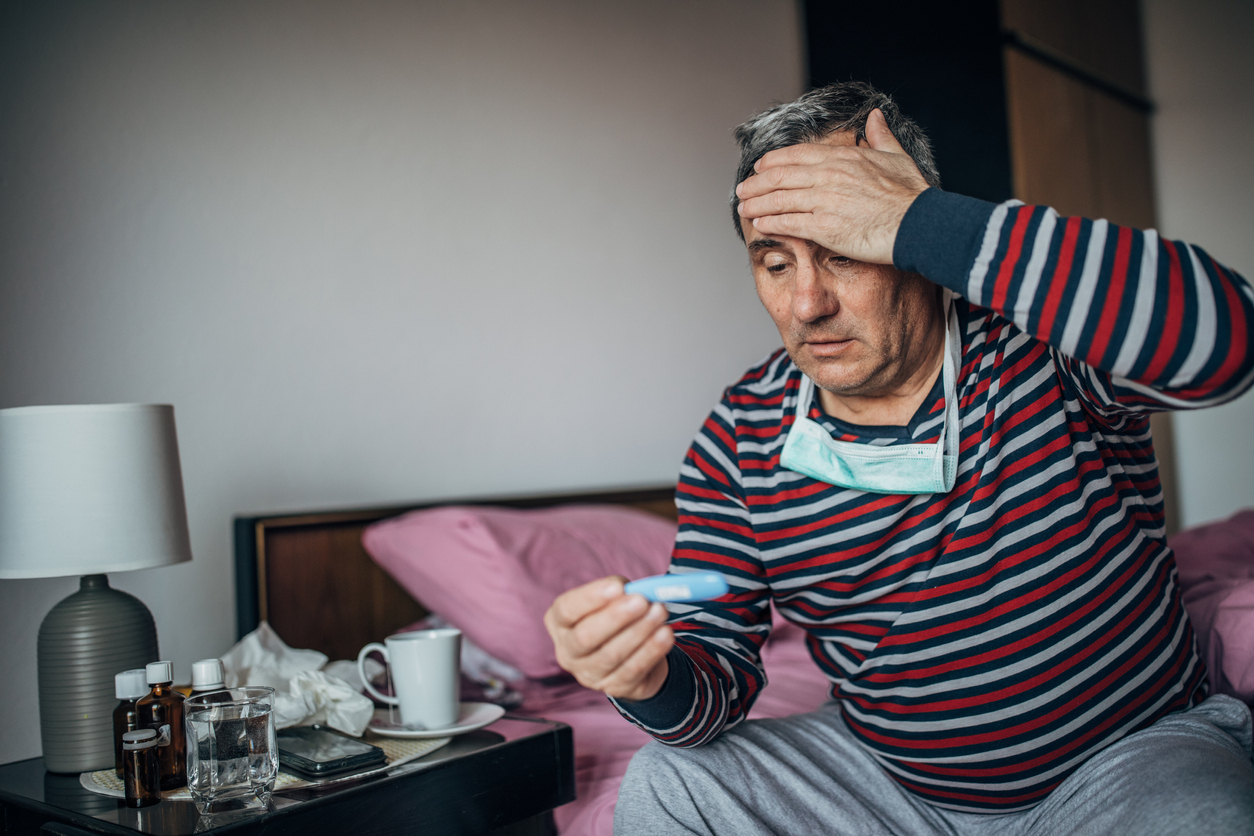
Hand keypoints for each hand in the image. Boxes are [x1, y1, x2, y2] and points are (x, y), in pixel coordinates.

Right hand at [544, 576, 673, 700]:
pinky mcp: (613, 688)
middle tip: (642, 601)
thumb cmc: (617, 617)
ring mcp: (587, 674)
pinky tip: (665, 634)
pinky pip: (632, 670)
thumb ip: (619, 592)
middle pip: (585, 637)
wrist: (631, 654)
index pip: (567, 610)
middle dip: (616, 617)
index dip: (591, 598)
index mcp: (559, 622)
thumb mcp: (612, 600)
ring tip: (660, 612)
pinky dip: (651, 651)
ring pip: (611, 655)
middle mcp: (567, 651)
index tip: (617, 587)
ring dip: (639, 632)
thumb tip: (635, 591)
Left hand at [735, 108, 929, 264]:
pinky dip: (771, 222)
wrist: (919, 224)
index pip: (798, 155)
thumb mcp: (897, 157)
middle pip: (781, 176)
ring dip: (757, 203)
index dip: (774, 161)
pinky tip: (759, 223)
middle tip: (742, 188)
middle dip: (757, 183)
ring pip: (780, 199)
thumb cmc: (911, 196)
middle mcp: (829, 176)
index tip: (761, 166)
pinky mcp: (825, 227)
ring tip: (743, 207)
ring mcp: (825, 201)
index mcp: (843, 158)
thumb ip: (880, 137)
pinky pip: (789, 222)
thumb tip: (874, 117)